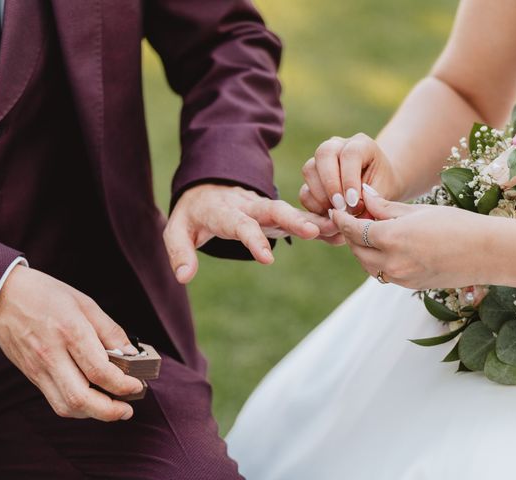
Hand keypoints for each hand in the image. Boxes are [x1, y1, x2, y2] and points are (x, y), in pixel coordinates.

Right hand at [0, 266, 144, 420]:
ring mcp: (39, 368)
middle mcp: (52, 354)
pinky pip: (55, 401)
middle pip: (81, 398)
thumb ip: (110, 331)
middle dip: (109, 410)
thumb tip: (131, 353)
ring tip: (114, 409)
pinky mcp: (31, 376)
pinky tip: (92, 401)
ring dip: (94, 414)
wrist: (1, 297)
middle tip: (128, 408)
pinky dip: (77, 407)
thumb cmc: (46, 295)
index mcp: (70, 331)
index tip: (137, 385)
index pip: (99, 371)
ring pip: (66, 406)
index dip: (122, 384)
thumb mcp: (85, 303)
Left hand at [164, 184, 338, 282]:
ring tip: (338, 227)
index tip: (268, 258)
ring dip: (314, 218)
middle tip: (315, 229)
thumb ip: (179, 253)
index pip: (240, 225)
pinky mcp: (276, 214)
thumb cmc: (193, 214)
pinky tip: (339, 230)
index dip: (253, 240)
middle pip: (273, 210)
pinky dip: (318, 220)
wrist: (207, 188)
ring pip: (291, 211)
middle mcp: (248, 206)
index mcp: (224, 211)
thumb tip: (185, 278)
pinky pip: (298, 215)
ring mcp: (264, 209)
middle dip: (294, 219)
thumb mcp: (176, 231)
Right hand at [299, 133, 403, 216]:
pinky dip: (313, 204)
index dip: (349, 179)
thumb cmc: (382, 186)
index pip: (350, 154)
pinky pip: (304, 189)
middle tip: (340, 207)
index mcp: (361, 144)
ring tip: (334, 212)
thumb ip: (371, 200)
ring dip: (320, 195)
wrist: (375, 185)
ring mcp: (321, 160)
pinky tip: (326, 214)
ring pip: (309, 169)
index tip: (353, 202)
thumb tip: (353, 214)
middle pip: (324, 154)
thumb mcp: (383, 191)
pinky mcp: (312, 177)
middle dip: (330, 184)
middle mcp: (337, 146)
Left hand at [330, 190, 489, 289]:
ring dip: (363, 249)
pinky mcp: (409, 286)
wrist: (489, 254)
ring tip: (370, 231)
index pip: (353, 230)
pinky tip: (387, 246)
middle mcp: (391, 263)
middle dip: (350, 234)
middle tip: (353, 218)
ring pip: (367, 264)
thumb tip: (364, 195)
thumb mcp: (418, 210)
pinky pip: (383, 273)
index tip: (336, 210)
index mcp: (391, 239)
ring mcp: (400, 278)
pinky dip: (378, 260)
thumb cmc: (456, 224)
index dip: (342, 219)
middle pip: (356, 249)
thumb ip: (386, 207)